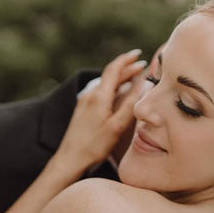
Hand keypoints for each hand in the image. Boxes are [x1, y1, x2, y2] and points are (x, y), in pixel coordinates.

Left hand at [52, 49, 147, 174]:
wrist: (70, 159)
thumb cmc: (94, 145)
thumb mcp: (117, 126)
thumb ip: (130, 104)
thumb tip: (143, 85)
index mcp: (99, 96)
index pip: (114, 69)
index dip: (127, 60)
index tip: (139, 54)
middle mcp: (90, 95)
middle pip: (110, 75)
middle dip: (126, 68)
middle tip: (142, 66)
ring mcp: (84, 102)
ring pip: (105, 83)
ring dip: (120, 78)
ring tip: (134, 77)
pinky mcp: (82, 110)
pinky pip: (100, 92)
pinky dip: (112, 88)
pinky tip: (117, 94)